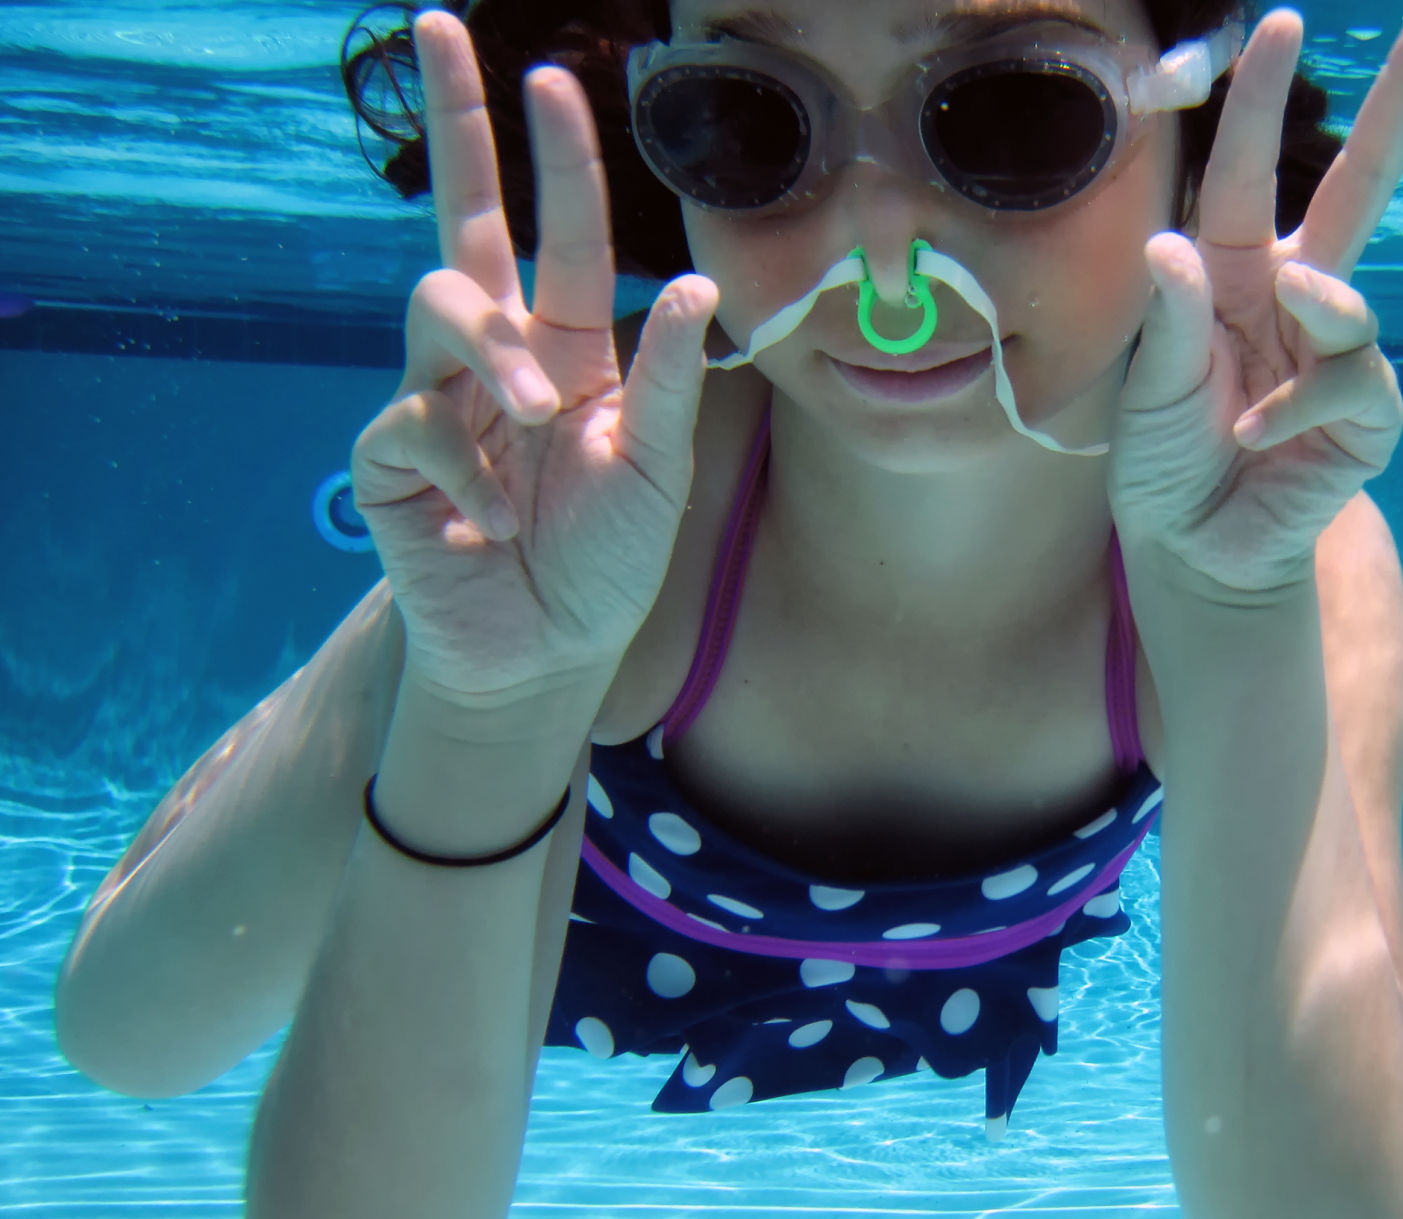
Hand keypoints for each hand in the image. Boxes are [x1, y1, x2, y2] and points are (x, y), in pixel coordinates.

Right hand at [349, 10, 717, 709]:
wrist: (546, 653)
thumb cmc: (605, 561)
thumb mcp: (657, 471)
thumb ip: (671, 383)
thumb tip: (695, 281)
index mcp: (564, 352)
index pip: (558, 235)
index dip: (555, 159)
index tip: (551, 74)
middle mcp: (494, 358)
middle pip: (462, 220)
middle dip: (454, 125)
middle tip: (436, 24)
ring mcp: (435, 399)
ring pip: (439, 306)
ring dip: (494, 358)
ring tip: (539, 428)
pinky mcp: (390, 456)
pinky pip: (413, 419)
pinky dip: (466, 471)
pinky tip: (494, 524)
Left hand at [1109, 2, 1402, 597]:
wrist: (1195, 550)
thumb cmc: (1167, 460)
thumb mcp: (1150, 390)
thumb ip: (1169, 322)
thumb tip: (1173, 245)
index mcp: (1234, 274)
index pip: (1249, 174)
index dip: (1265, 103)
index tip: (1284, 24)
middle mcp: (1295, 297)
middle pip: (1361, 184)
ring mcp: (1339, 352)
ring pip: (1350, 300)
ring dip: (1307, 326)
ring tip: (1247, 406)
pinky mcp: (1370, 414)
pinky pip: (1354, 384)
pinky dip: (1301, 411)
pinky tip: (1259, 442)